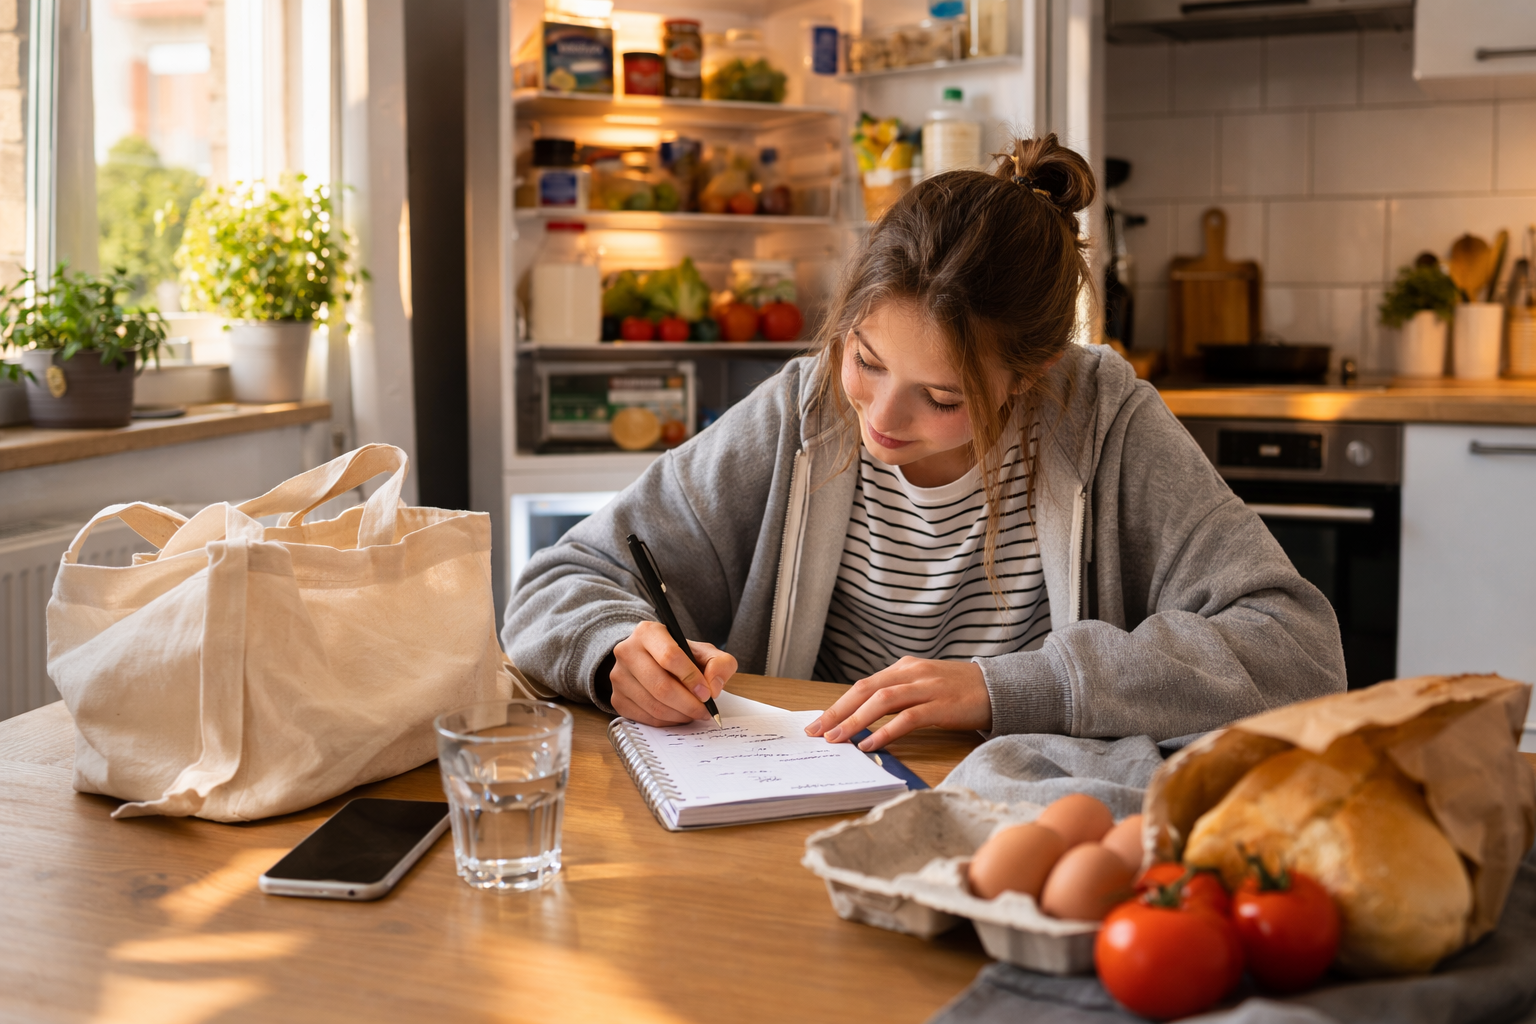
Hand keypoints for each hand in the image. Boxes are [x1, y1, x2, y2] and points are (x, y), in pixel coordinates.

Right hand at [610, 620, 736, 725]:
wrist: (651, 661)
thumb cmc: (680, 656)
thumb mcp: (704, 652)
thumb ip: (720, 664)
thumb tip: (713, 687)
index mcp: (648, 632)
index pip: (670, 656)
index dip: (691, 679)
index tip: (707, 693)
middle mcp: (627, 651)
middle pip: (660, 685)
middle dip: (688, 703)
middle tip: (704, 710)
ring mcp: (618, 676)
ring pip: (653, 705)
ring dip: (680, 715)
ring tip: (694, 713)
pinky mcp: (617, 698)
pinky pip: (645, 717)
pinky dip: (667, 721)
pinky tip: (678, 715)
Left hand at [804, 657, 990, 749]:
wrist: (1001, 687)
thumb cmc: (960, 691)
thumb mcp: (924, 685)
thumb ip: (898, 694)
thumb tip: (865, 717)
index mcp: (904, 667)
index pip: (863, 685)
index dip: (838, 704)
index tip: (818, 722)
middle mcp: (911, 673)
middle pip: (865, 690)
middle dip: (837, 712)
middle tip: (816, 732)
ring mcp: (927, 688)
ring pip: (881, 702)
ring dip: (855, 721)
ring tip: (837, 739)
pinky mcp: (942, 706)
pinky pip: (907, 718)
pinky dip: (886, 731)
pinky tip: (871, 745)